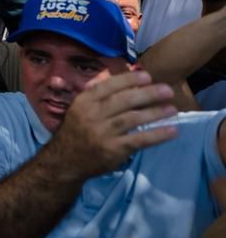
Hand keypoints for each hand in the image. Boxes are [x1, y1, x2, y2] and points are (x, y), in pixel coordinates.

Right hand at [46, 70, 176, 181]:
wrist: (65, 160)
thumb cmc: (77, 130)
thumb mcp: (78, 109)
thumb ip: (97, 96)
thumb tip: (125, 82)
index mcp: (83, 102)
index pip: (108, 86)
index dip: (129, 80)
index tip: (147, 76)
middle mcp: (92, 115)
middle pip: (123, 101)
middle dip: (147, 94)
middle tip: (167, 90)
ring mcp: (102, 133)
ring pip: (132, 119)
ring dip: (155, 113)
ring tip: (172, 109)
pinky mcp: (113, 150)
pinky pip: (138, 140)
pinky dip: (156, 135)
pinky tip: (171, 130)